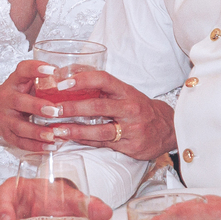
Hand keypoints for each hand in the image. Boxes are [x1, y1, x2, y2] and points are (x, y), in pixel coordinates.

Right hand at [0, 60, 65, 151]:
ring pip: (19, 127)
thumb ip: (42, 78)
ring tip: (53, 135)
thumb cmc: (16, 93)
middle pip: (19, 102)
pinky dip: (36, 146)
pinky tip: (50, 146)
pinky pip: (21, 142)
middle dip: (37, 107)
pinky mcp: (7, 134)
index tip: (51, 70)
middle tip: (55, 111)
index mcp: (14, 82)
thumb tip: (67, 76)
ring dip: (37, 132)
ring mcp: (5, 118)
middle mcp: (7, 99)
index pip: (22, 70)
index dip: (35, 69)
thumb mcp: (24, 81)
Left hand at [46, 71, 176, 160]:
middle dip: (72, 108)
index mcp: (125, 91)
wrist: (167, 127)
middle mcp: (129, 108)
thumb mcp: (124, 92)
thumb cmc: (139, 106)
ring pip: (99, 130)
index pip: (103, 80)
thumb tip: (69, 73)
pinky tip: (71, 140)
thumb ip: (100, 86)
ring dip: (76, 130)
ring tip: (57, 130)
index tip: (62, 83)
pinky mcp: (130, 146)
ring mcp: (130, 128)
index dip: (82, 79)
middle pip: (98, 106)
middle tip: (53, 109)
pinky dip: (85, 141)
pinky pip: (103, 144)